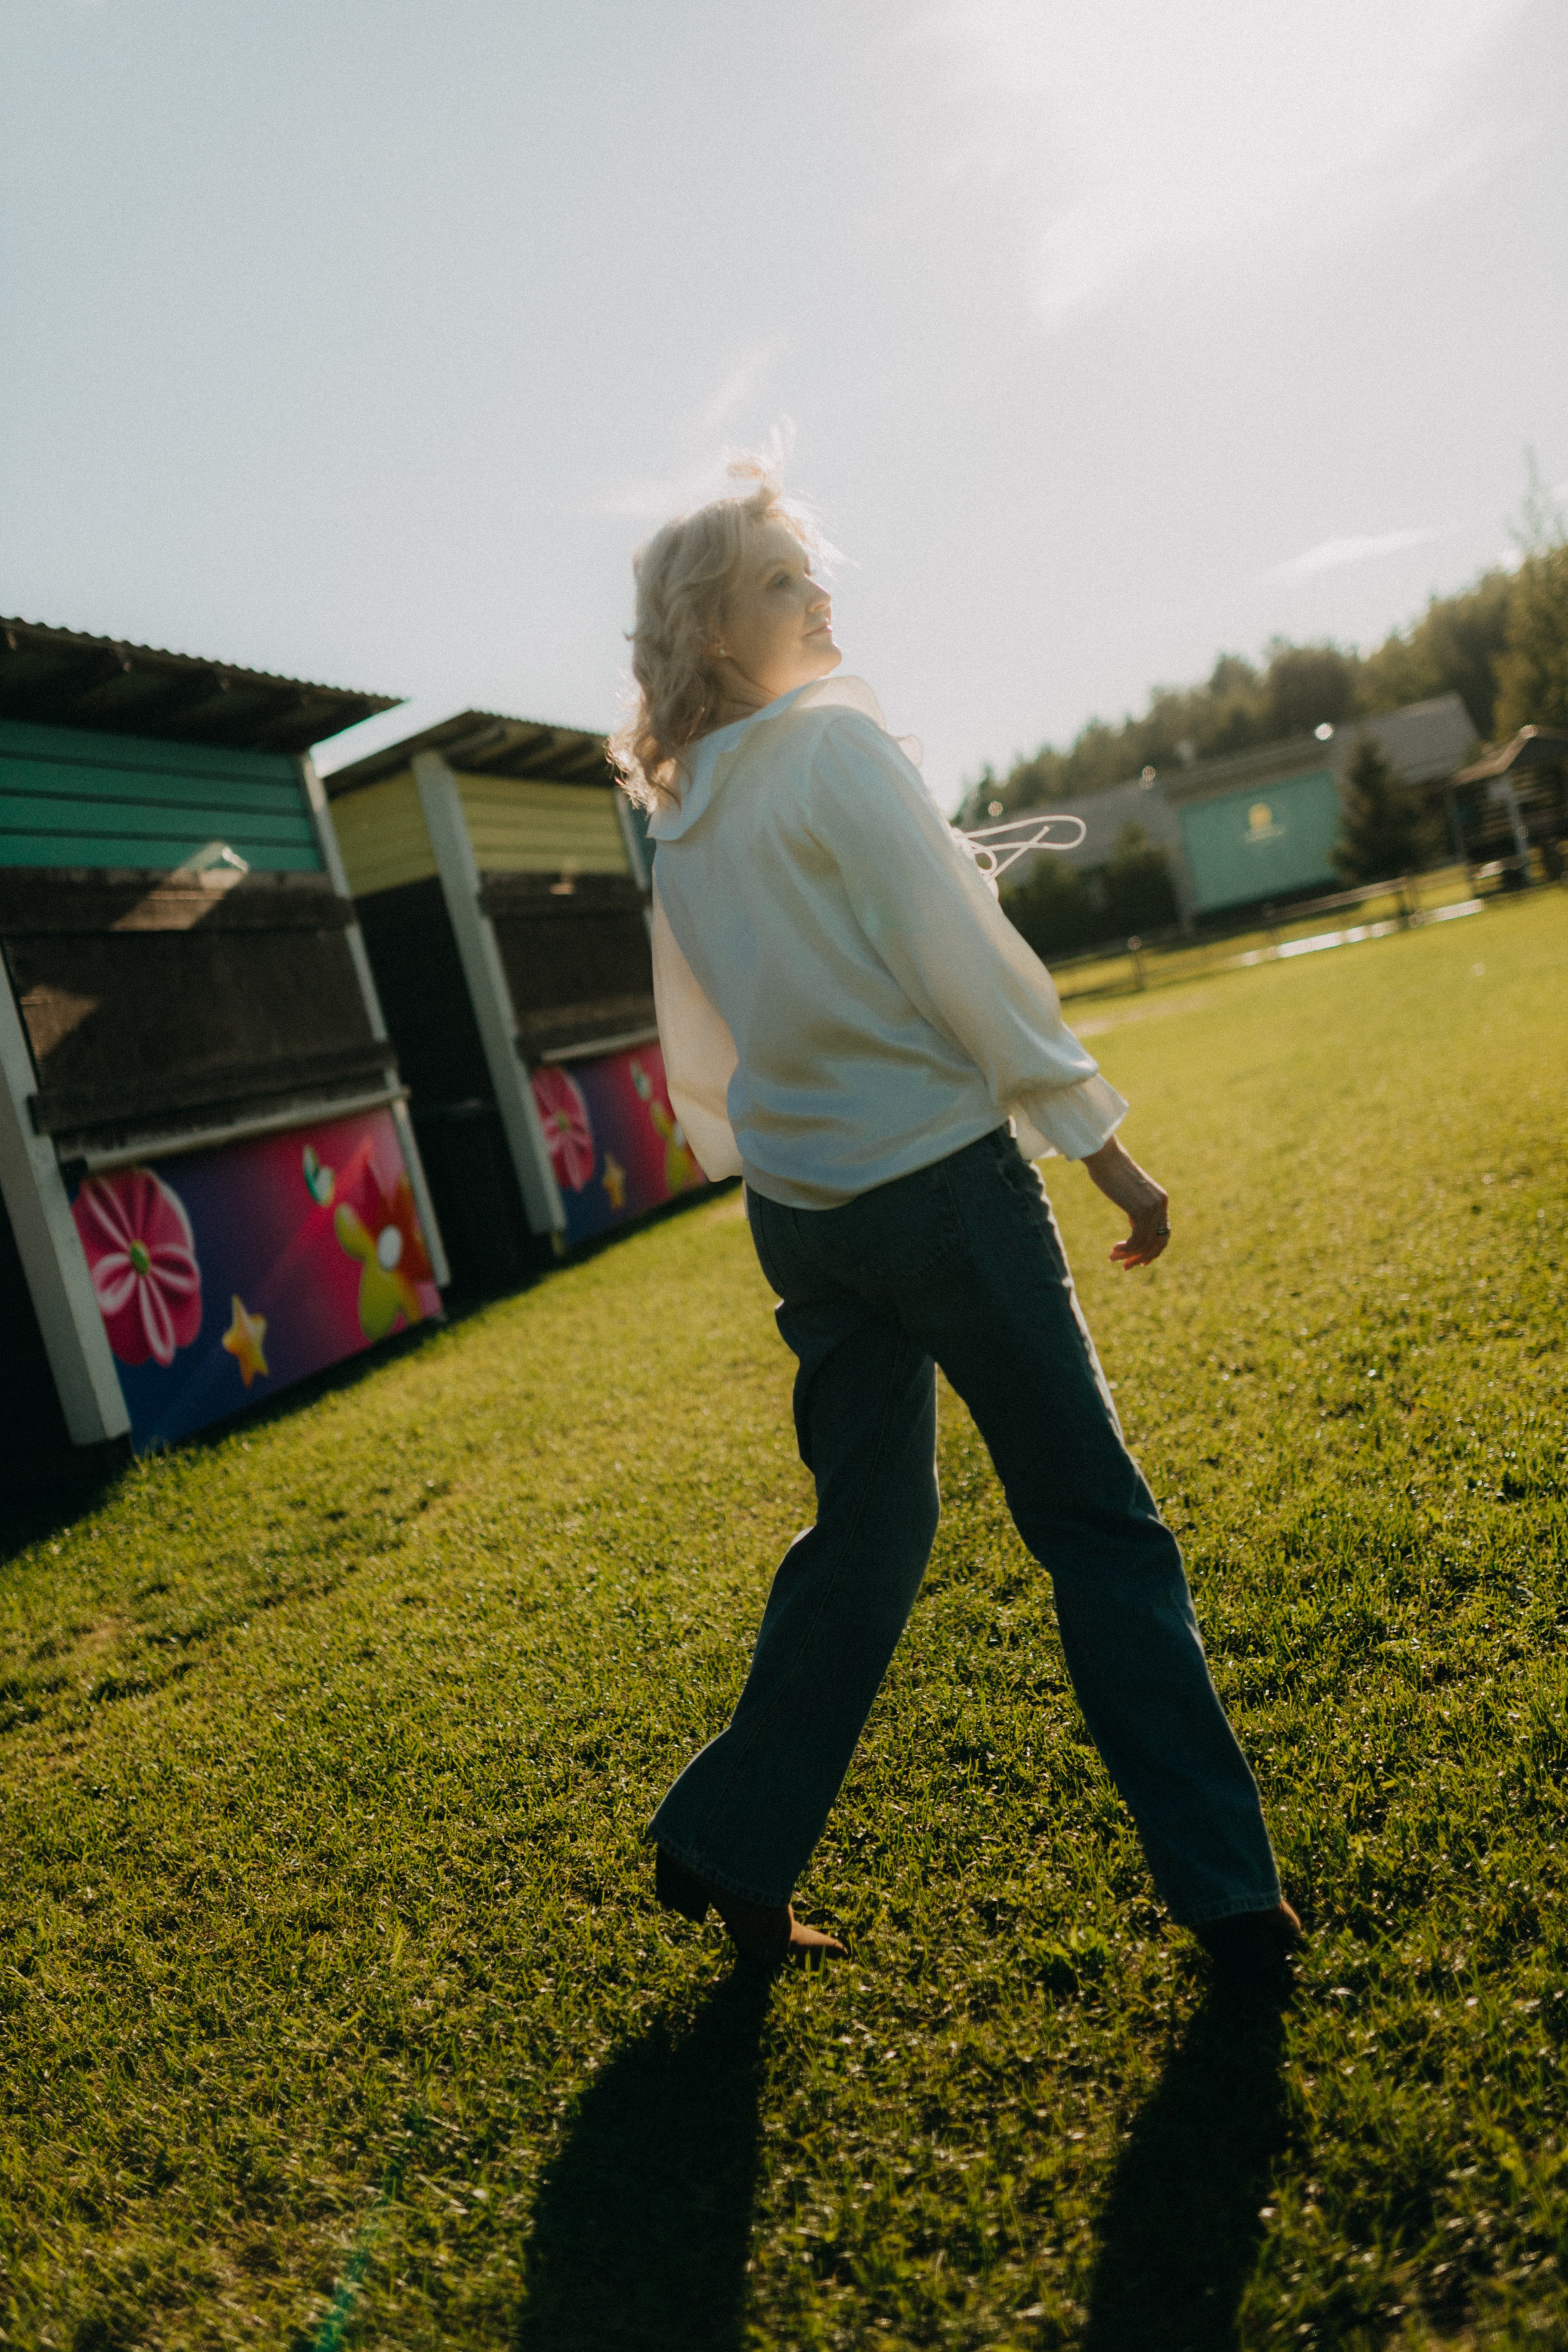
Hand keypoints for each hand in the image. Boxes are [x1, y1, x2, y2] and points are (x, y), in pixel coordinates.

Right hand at [1080, 1136, 1169, 1269]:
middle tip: (1125, 1267)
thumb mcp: (1130, 1194)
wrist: (1105, 1157)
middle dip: (1142, 1258)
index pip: (1164, 1233)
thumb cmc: (1111, 1172)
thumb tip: (1135, 1225)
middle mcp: (1161, 1205)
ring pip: (1145, 1244)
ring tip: (1112, 1257)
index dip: (1153, 1251)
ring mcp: (1153, 1208)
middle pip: (1159, 1242)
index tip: (1138, 1262)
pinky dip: (1125, 1249)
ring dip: (1128, 1255)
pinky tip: (1114, 1250)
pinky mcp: (1141, 1210)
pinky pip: (1136, 1240)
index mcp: (1160, 1200)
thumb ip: (1137, 1209)